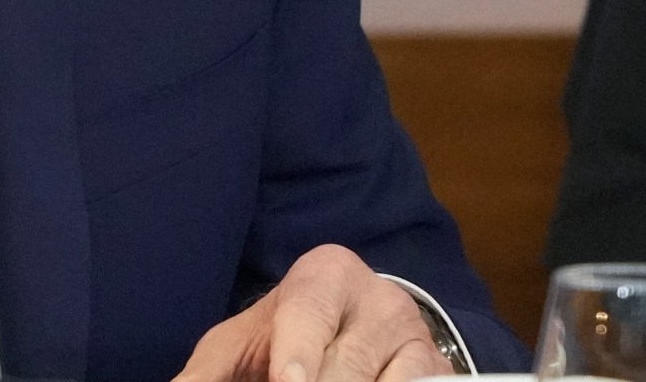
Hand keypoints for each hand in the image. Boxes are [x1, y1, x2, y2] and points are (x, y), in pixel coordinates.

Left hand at [173, 245, 446, 381]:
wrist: (347, 332)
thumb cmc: (282, 338)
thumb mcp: (238, 347)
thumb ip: (206, 374)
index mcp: (325, 275)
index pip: (310, 316)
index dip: (298, 355)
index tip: (288, 380)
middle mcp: (378, 298)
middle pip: (347, 365)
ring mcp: (414, 337)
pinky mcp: (439, 372)